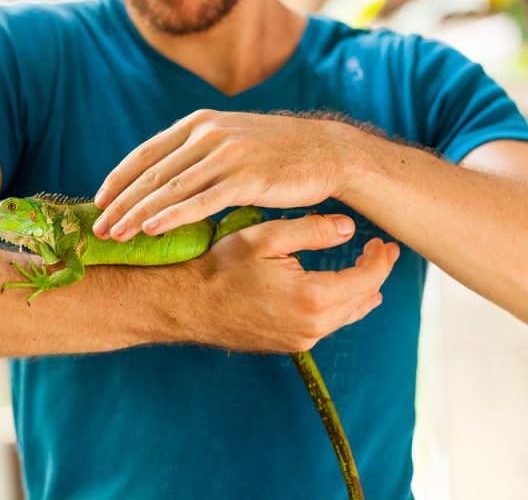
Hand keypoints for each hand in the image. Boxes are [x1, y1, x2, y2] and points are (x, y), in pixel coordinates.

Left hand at [92, 109, 352, 240]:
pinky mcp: (247, 177)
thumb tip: (163, 177)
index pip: (146, 152)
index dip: (118, 178)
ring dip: (137, 214)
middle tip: (97, 228)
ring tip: (115, 235)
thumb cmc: (275, 153)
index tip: (98, 201)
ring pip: (170, 189)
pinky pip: (201, 201)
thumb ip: (196, 152)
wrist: (327, 152)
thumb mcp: (230, 141)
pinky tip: (150, 230)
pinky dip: (172, 216)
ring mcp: (227, 154)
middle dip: (120, 203)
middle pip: (152, 173)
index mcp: (199, 123)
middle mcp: (208, 133)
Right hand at [176, 214, 398, 352]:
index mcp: (314, 298)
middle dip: (375, 273)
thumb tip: (350, 227)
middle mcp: (313, 327)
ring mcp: (300, 341)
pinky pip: (325, 326)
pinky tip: (337, 294)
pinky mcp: (287, 345)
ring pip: (345, 315)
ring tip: (367, 272)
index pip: (367, 278)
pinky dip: (338, 306)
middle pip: (362, 299)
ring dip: (359, 291)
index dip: (382, 259)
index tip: (385, 243)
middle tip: (380, 252)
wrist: (187, 304)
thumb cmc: (221, 267)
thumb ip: (313, 230)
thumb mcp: (267, 237)